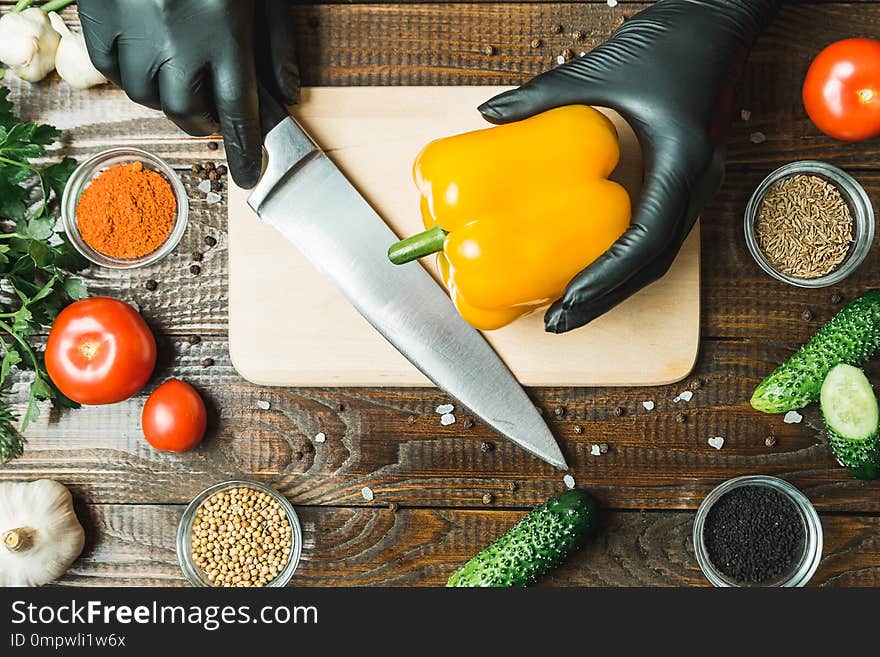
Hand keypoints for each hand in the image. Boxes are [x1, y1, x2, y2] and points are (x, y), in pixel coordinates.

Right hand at [78, 0, 299, 187]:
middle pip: (189, 112)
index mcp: (226, 35)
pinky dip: (127, 72)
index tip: (248, 176)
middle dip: (204, 121)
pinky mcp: (99, 14)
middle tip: (213, 114)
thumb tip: (288, 92)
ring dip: (166, 97)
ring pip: (146, 95)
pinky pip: (109, 67)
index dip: (245, 150)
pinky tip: (144, 57)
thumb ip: (278, 41)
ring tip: (179, 79)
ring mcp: (135, 29)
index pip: (241, 112)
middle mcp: (179, 40)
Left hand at [479, 0, 779, 332]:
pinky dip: (625, 260)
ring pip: (658, 256)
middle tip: (559, 321)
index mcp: (683, 162)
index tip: (568, 299)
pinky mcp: (686, 180)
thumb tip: (490, 114)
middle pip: (652, 264)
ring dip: (616, 287)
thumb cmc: (678, 37)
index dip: (607, 277)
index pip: (646, 240)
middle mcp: (696, 183)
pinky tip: (593, 268)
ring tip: (571, 309)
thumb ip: (546, 94)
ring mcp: (695, 184)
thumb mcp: (605, 66)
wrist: (725, 16)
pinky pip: (658, 234)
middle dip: (606, 299)